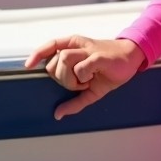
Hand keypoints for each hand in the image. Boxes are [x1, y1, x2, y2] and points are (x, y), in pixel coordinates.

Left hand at [24, 36, 144, 119]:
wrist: (132, 58)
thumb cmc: (110, 68)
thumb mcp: (90, 88)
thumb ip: (74, 101)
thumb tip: (58, 114)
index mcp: (74, 48)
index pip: (50, 46)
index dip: (37, 54)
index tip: (28, 66)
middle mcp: (78, 46)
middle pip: (55, 61)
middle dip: (61, 78)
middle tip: (78, 83)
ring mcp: (88, 49)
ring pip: (64, 60)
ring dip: (72, 77)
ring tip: (86, 80)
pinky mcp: (98, 55)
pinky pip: (81, 67)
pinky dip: (83, 76)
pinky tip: (92, 77)